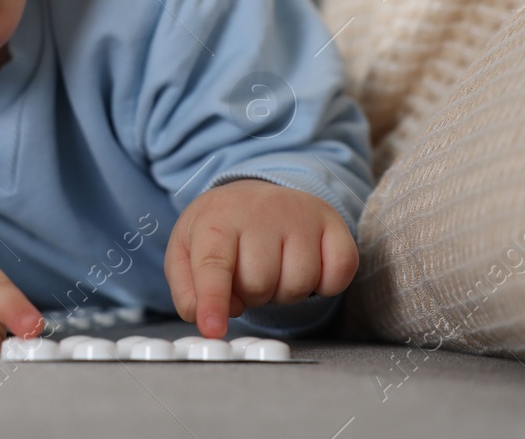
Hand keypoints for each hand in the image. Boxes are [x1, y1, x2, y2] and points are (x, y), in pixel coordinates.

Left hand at [164, 179, 357, 337]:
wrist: (254, 196)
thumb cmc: (220, 231)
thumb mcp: (186, 254)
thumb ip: (187, 291)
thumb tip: (204, 318)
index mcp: (215, 219)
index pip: (213, 264)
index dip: (213, 300)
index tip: (213, 329)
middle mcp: (259, 211)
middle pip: (259, 284)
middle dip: (252, 295)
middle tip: (248, 274)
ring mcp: (299, 214)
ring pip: (298, 284)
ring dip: (285, 291)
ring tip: (274, 268)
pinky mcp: (332, 223)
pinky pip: (338, 275)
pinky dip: (326, 285)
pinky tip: (307, 266)